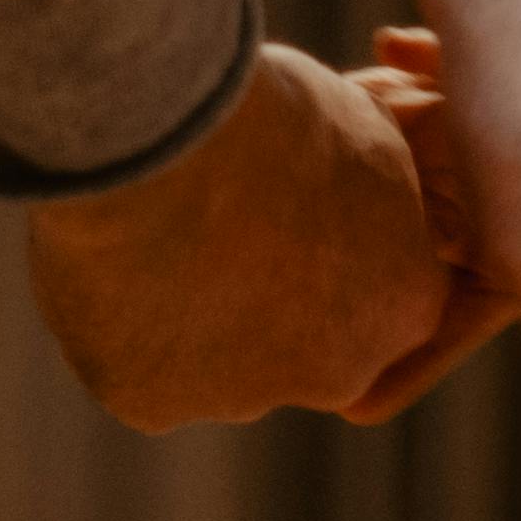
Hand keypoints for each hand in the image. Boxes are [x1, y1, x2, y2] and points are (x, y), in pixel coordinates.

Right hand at [23, 45, 462, 431]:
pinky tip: (114, 259)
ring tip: (159, 221)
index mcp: (406, 305)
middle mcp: (338, 373)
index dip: (328, 241)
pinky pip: (140, 365)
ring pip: (216, 359)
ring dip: (193, 308)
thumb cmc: (274, 116)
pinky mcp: (154, 404)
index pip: (380, 292)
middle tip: (215, 212)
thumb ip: (369, 186)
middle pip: (301, 343)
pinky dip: (125, 322)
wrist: (169, 144)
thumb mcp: (362, 130)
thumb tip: (353, 182)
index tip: (285, 194)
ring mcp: (243, 398)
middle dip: (264, 291)